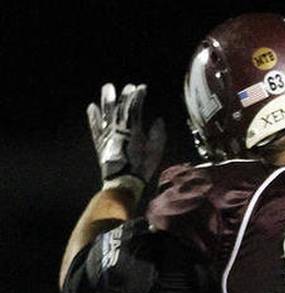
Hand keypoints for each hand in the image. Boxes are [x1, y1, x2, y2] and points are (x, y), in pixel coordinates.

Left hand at [87, 83, 165, 198]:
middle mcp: (119, 129)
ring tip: (107, 88)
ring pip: (107, 113)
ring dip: (107, 100)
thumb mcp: (156, 151)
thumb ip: (158, 135)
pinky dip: (93, 117)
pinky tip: (92, 107)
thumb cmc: (142, 167)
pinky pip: (95, 126)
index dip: (138, 96)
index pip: (135, 107)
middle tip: (126, 86)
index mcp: (134, 130)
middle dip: (124, 95)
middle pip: (120, 107)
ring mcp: (108, 135)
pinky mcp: (100, 142)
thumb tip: (158, 120)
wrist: (123, 180)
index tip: (142, 88)